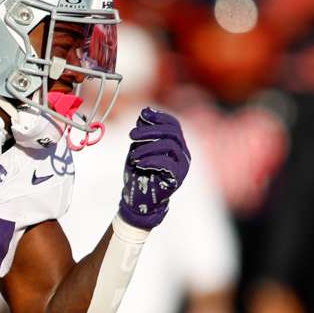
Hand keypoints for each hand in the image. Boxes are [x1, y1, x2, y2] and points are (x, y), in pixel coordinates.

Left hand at [118, 108, 189, 228]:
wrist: (138, 200)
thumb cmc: (138, 174)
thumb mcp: (138, 148)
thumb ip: (143, 132)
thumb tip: (145, 112)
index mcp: (175, 144)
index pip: (173, 124)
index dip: (159, 116)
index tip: (143, 115)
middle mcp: (182, 152)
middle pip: (172, 132)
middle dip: (150, 130)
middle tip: (131, 135)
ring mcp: (183, 164)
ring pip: (170, 145)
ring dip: (147, 147)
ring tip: (133, 155)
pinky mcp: (178, 177)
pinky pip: (168, 163)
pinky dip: (151, 160)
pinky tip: (139, 163)